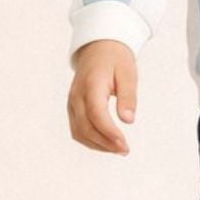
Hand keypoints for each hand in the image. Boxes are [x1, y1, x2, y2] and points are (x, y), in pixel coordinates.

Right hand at [65, 40, 137, 154]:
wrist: (98, 49)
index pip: (96, 114)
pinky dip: (90, 140)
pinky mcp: (72, 108)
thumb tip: (128, 120)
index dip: (109, 132)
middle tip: (125, 150)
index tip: (123, 144)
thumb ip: (128, 96)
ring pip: (79, 132)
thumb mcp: (128, 73)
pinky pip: (77, 129)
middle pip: (86, 127)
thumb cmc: (116, 60)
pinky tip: (107, 143)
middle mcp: (77, 96)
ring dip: (98, 145)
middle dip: (105, 143)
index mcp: (91, 84)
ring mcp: (71, 103)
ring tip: (118, 149)